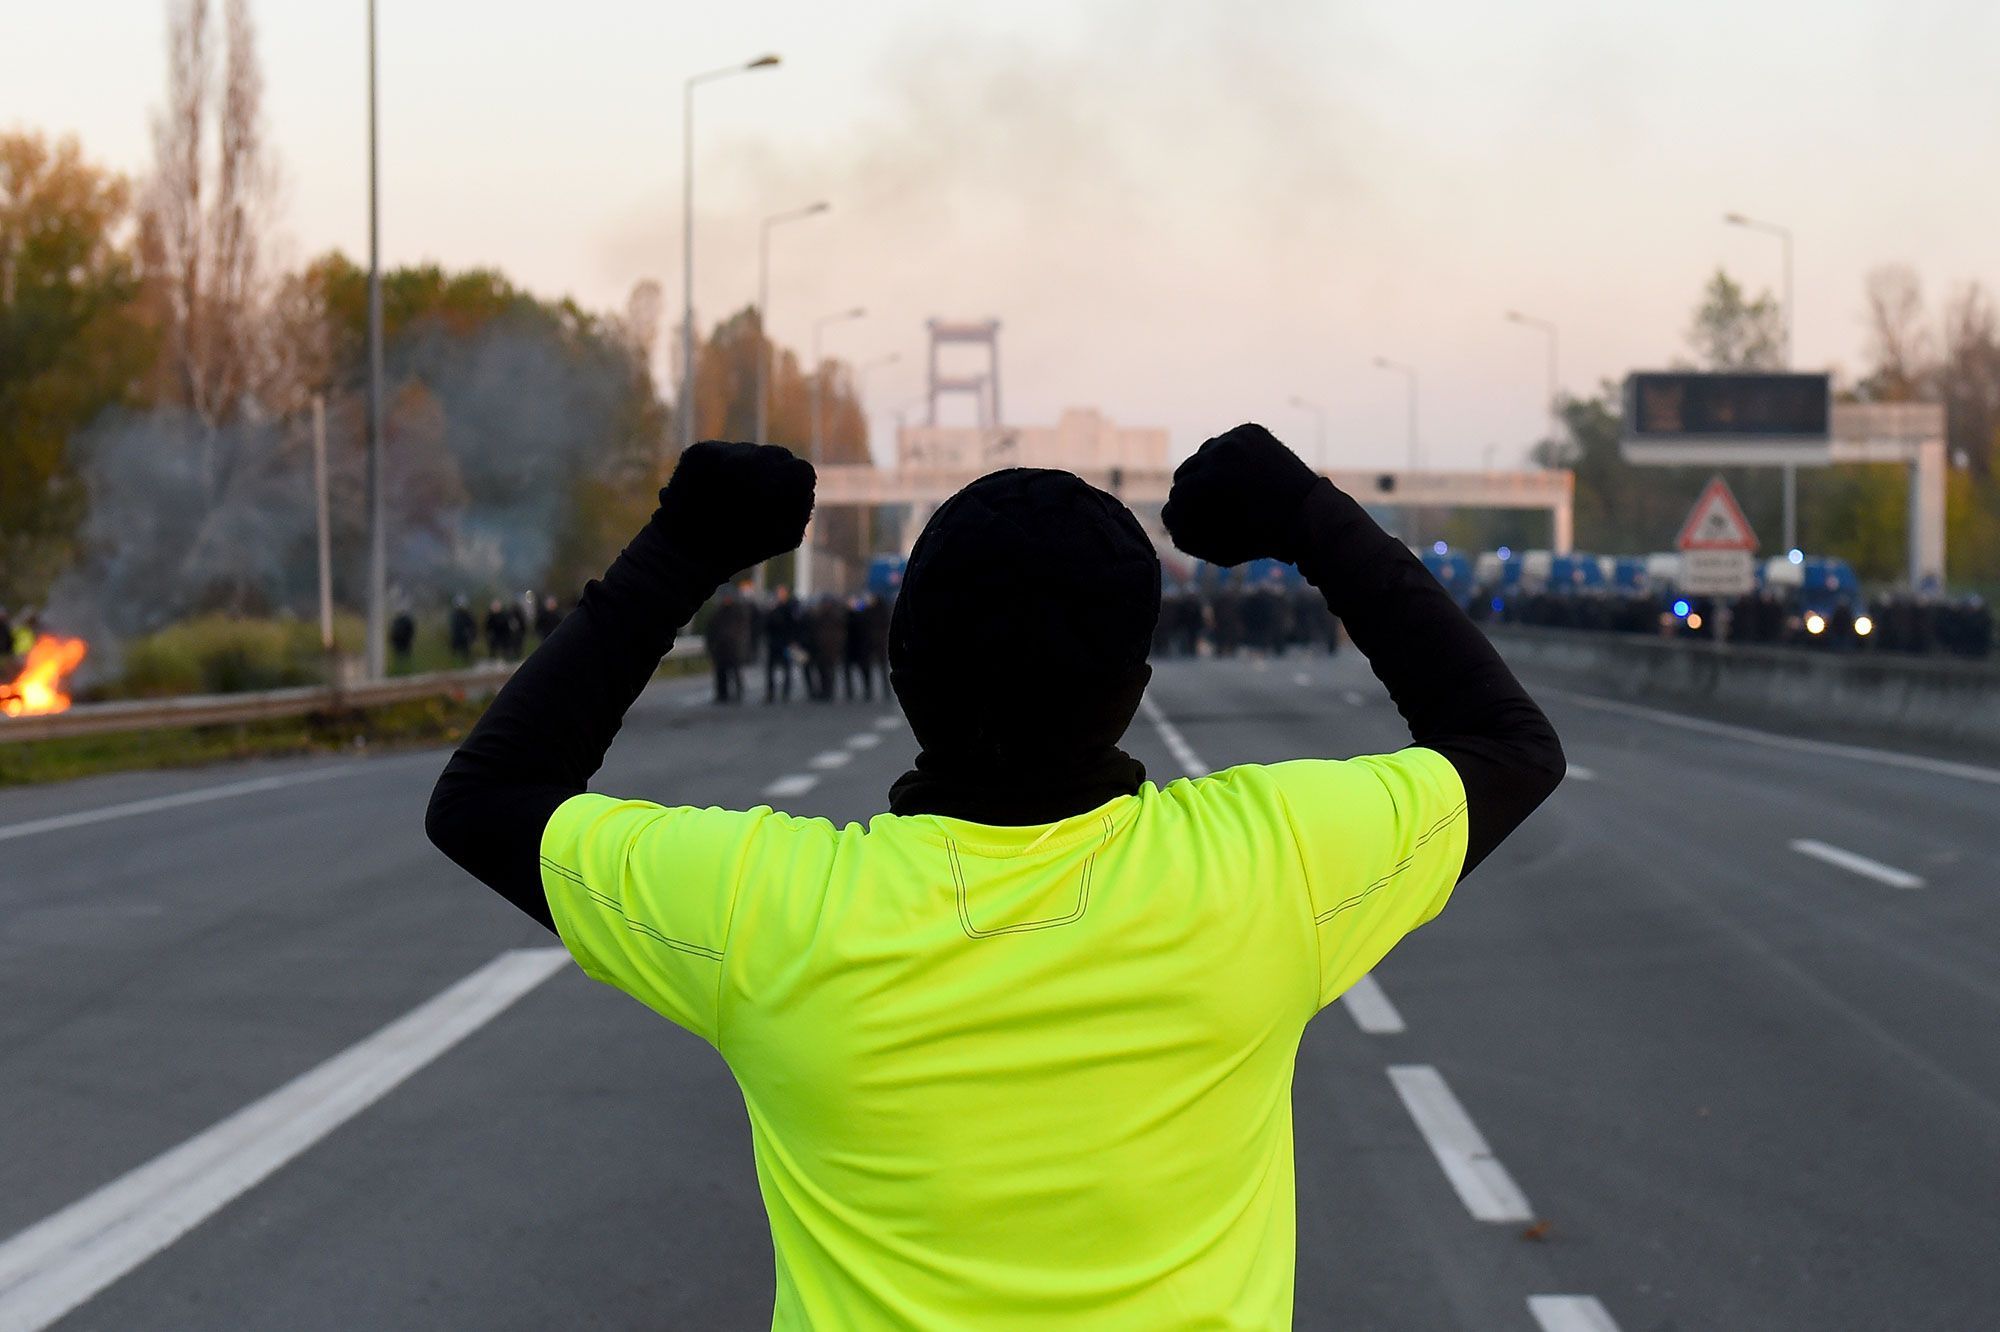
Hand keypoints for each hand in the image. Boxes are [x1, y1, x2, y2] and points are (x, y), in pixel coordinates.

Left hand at [657, 441, 815, 576]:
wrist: (681, 553)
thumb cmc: (739, 549)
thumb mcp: (786, 537)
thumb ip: (802, 505)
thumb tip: (804, 483)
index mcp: (772, 484)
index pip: (802, 470)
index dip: (796, 487)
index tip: (784, 499)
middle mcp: (745, 460)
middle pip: (776, 455)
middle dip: (772, 474)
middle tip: (756, 498)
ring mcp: (719, 452)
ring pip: (748, 451)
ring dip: (746, 469)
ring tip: (729, 497)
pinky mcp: (698, 451)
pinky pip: (722, 451)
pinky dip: (721, 468)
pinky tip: (712, 489)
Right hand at [1161, 423, 1319, 566]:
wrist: (1310, 512)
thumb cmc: (1267, 536)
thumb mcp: (1226, 545)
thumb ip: (1190, 536)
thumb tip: (1165, 521)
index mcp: (1217, 473)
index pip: (1181, 491)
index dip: (1178, 510)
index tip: (1178, 522)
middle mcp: (1226, 447)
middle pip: (1189, 469)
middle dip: (1188, 490)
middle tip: (1190, 507)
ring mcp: (1240, 435)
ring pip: (1205, 453)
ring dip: (1202, 472)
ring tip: (1206, 492)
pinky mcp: (1252, 431)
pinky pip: (1225, 442)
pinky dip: (1222, 457)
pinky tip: (1226, 475)